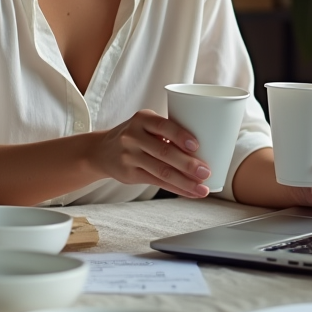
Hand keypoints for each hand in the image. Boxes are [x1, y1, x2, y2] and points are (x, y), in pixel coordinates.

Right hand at [88, 109, 210, 197]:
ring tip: (202, 189)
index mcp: (142, 119)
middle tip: (206, 172)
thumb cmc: (137, 135)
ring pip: (161, 171)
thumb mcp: (147, 125)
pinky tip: (190, 192)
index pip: (163, 125)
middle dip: (188, 164)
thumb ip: (169, 131)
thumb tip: (209, 145)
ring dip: (185, 182)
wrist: (102, 150)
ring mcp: (129, 156)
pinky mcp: (129, 174)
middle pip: (164, 152)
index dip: (180, 135)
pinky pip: (157, 182)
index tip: (197, 145)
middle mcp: (133, 136)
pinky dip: (176, 189)